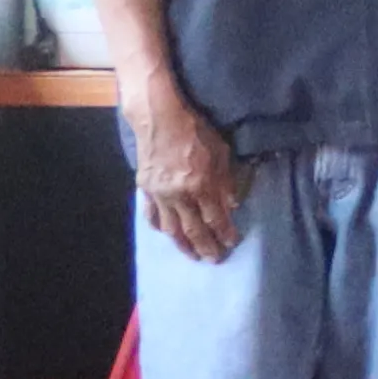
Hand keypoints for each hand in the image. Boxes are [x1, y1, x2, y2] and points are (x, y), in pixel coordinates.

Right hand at [131, 86, 244, 263]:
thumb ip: (226, 181)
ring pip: (171, 228)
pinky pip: (152, 215)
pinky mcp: (145, 189)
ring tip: (192, 255)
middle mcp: (178, 194)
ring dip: (182, 244)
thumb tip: (231, 206)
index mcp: (200, 185)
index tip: (232, 243)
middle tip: (215, 260)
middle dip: (206, 246)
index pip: (215, 217)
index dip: (224, 233)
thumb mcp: (220, 153)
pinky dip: (160, 227)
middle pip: (194, 229)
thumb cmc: (196, 131)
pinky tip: (167, 234)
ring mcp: (159, 193)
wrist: (159, 118)